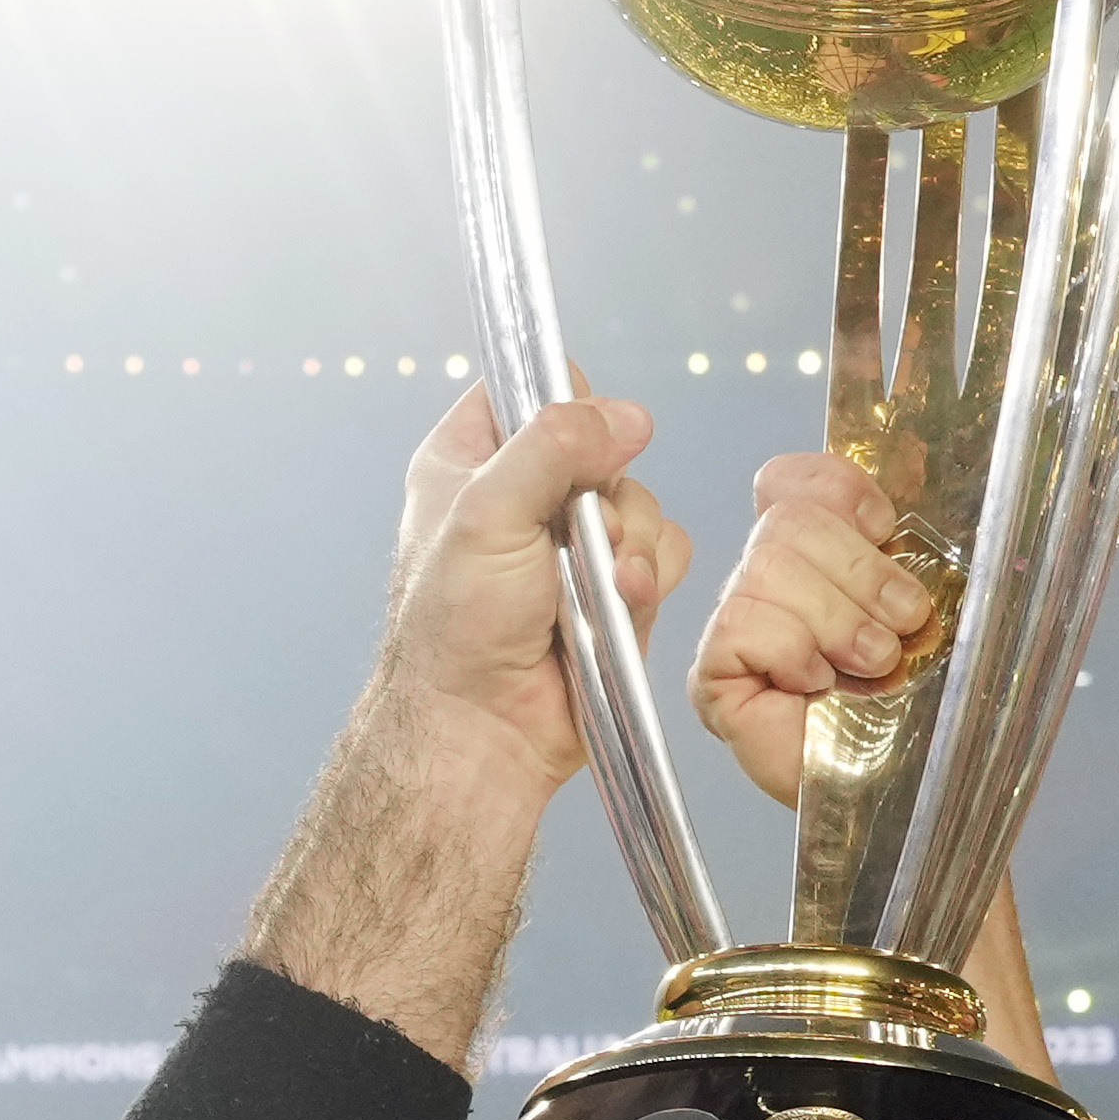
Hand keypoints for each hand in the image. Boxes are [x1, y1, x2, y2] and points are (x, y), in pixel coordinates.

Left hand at [350, 386, 676, 813]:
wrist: (482, 731)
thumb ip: (553, 447)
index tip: (569, 440)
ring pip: (643, 503)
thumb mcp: (486, 513)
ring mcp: (574, 548)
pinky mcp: (615, 592)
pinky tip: (617, 608)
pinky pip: (662, 557)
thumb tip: (626, 417)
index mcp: (470, 461)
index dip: (561, 404)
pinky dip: (647, 581)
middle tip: (578, 534)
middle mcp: (524, 498)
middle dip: (606, 494)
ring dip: (630, 544)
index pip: (528, 388)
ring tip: (595, 588)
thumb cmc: (456, 631)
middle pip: (605, 447)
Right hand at [682, 443, 943, 815]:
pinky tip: (815, 688)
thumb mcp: (931, 612)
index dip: (841, 492)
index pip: (794, 479)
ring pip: (769, 566)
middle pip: (786, 518)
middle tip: (900, 626)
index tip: (886, 530)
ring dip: (838, 621)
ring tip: (867, 667)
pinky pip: (745, 625)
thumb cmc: (924, 712)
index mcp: (822, 555)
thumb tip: (895, 508)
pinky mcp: (715, 673)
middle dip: (860, 572)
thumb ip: (905, 551)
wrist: (912, 793)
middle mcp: (772, 583)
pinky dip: (795, 654)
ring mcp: (738, 626)